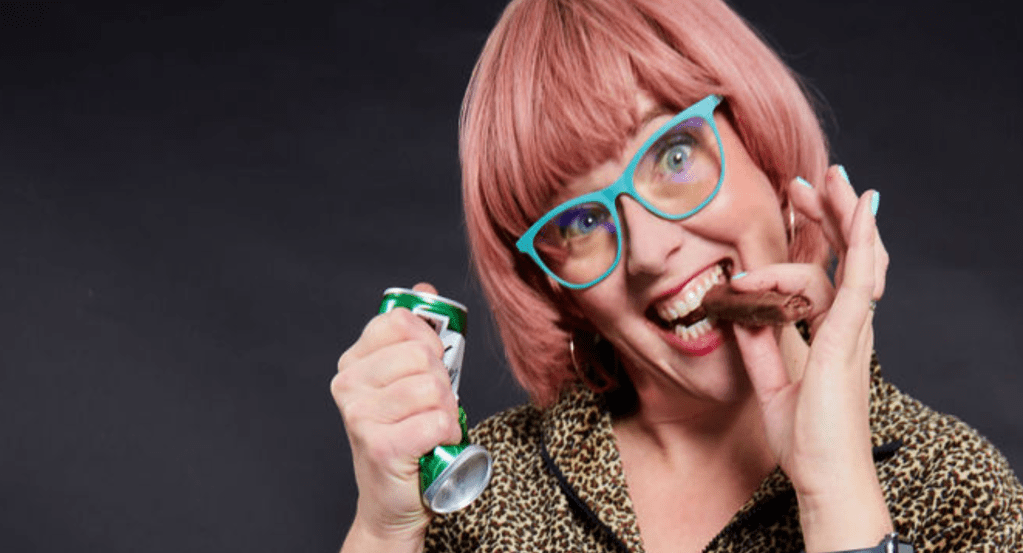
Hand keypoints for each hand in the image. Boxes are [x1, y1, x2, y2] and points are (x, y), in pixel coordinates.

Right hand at [332, 283, 462, 551]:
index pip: (399, 321)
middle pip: (421, 354)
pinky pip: (438, 421)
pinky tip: (432, 444)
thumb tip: (424, 289)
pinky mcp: (380, 445)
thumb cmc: (407, 433)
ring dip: (446, 409)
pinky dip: (448, 434)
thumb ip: (415, 334)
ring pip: (433, 388)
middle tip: (432, 404)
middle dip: (442, 380)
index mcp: (353, 362)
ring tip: (431, 425)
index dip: (428, 339)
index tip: (428, 363)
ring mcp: (360, 415)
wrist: (393, 500)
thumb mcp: (410, 378)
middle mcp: (348, 385)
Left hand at [730, 166, 891, 551]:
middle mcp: (847, 326)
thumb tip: (741, 315)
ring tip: (828, 181)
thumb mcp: (771, 381)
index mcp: (831, 334)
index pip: (825, 272)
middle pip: (846, 257)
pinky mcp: (846, 338)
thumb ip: (759, 346)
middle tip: (806, 181)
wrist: (824, 475)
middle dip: (827, 215)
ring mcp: (852, 330)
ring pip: (854, 259)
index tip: (792, 209)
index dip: (813, 239)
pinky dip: (861, 244)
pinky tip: (861, 214)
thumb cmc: (806, 437)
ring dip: (838, 217)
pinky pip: (857, 282)